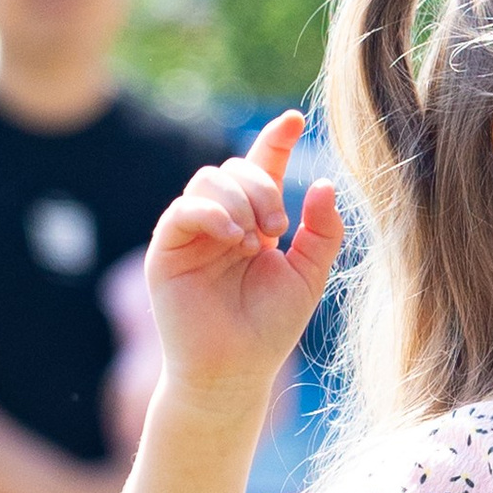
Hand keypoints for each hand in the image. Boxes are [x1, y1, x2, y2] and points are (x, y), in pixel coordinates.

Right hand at [147, 112, 345, 409]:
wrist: (234, 371)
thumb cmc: (268, 329)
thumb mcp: (308, 276)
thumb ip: (321, 232)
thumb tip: (326, 184)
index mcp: (253, 221)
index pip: (261, 166)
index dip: (275, 139)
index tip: (295, 121)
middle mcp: (220, 220)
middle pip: (235, 168)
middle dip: (262, 188)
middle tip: (278, 229)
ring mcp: (191, 233)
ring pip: (208, 180)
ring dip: (239, 200)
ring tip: (255, 241)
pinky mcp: (167, 249)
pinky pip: (183, 209)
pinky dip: (211, 213)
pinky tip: (233, 238)